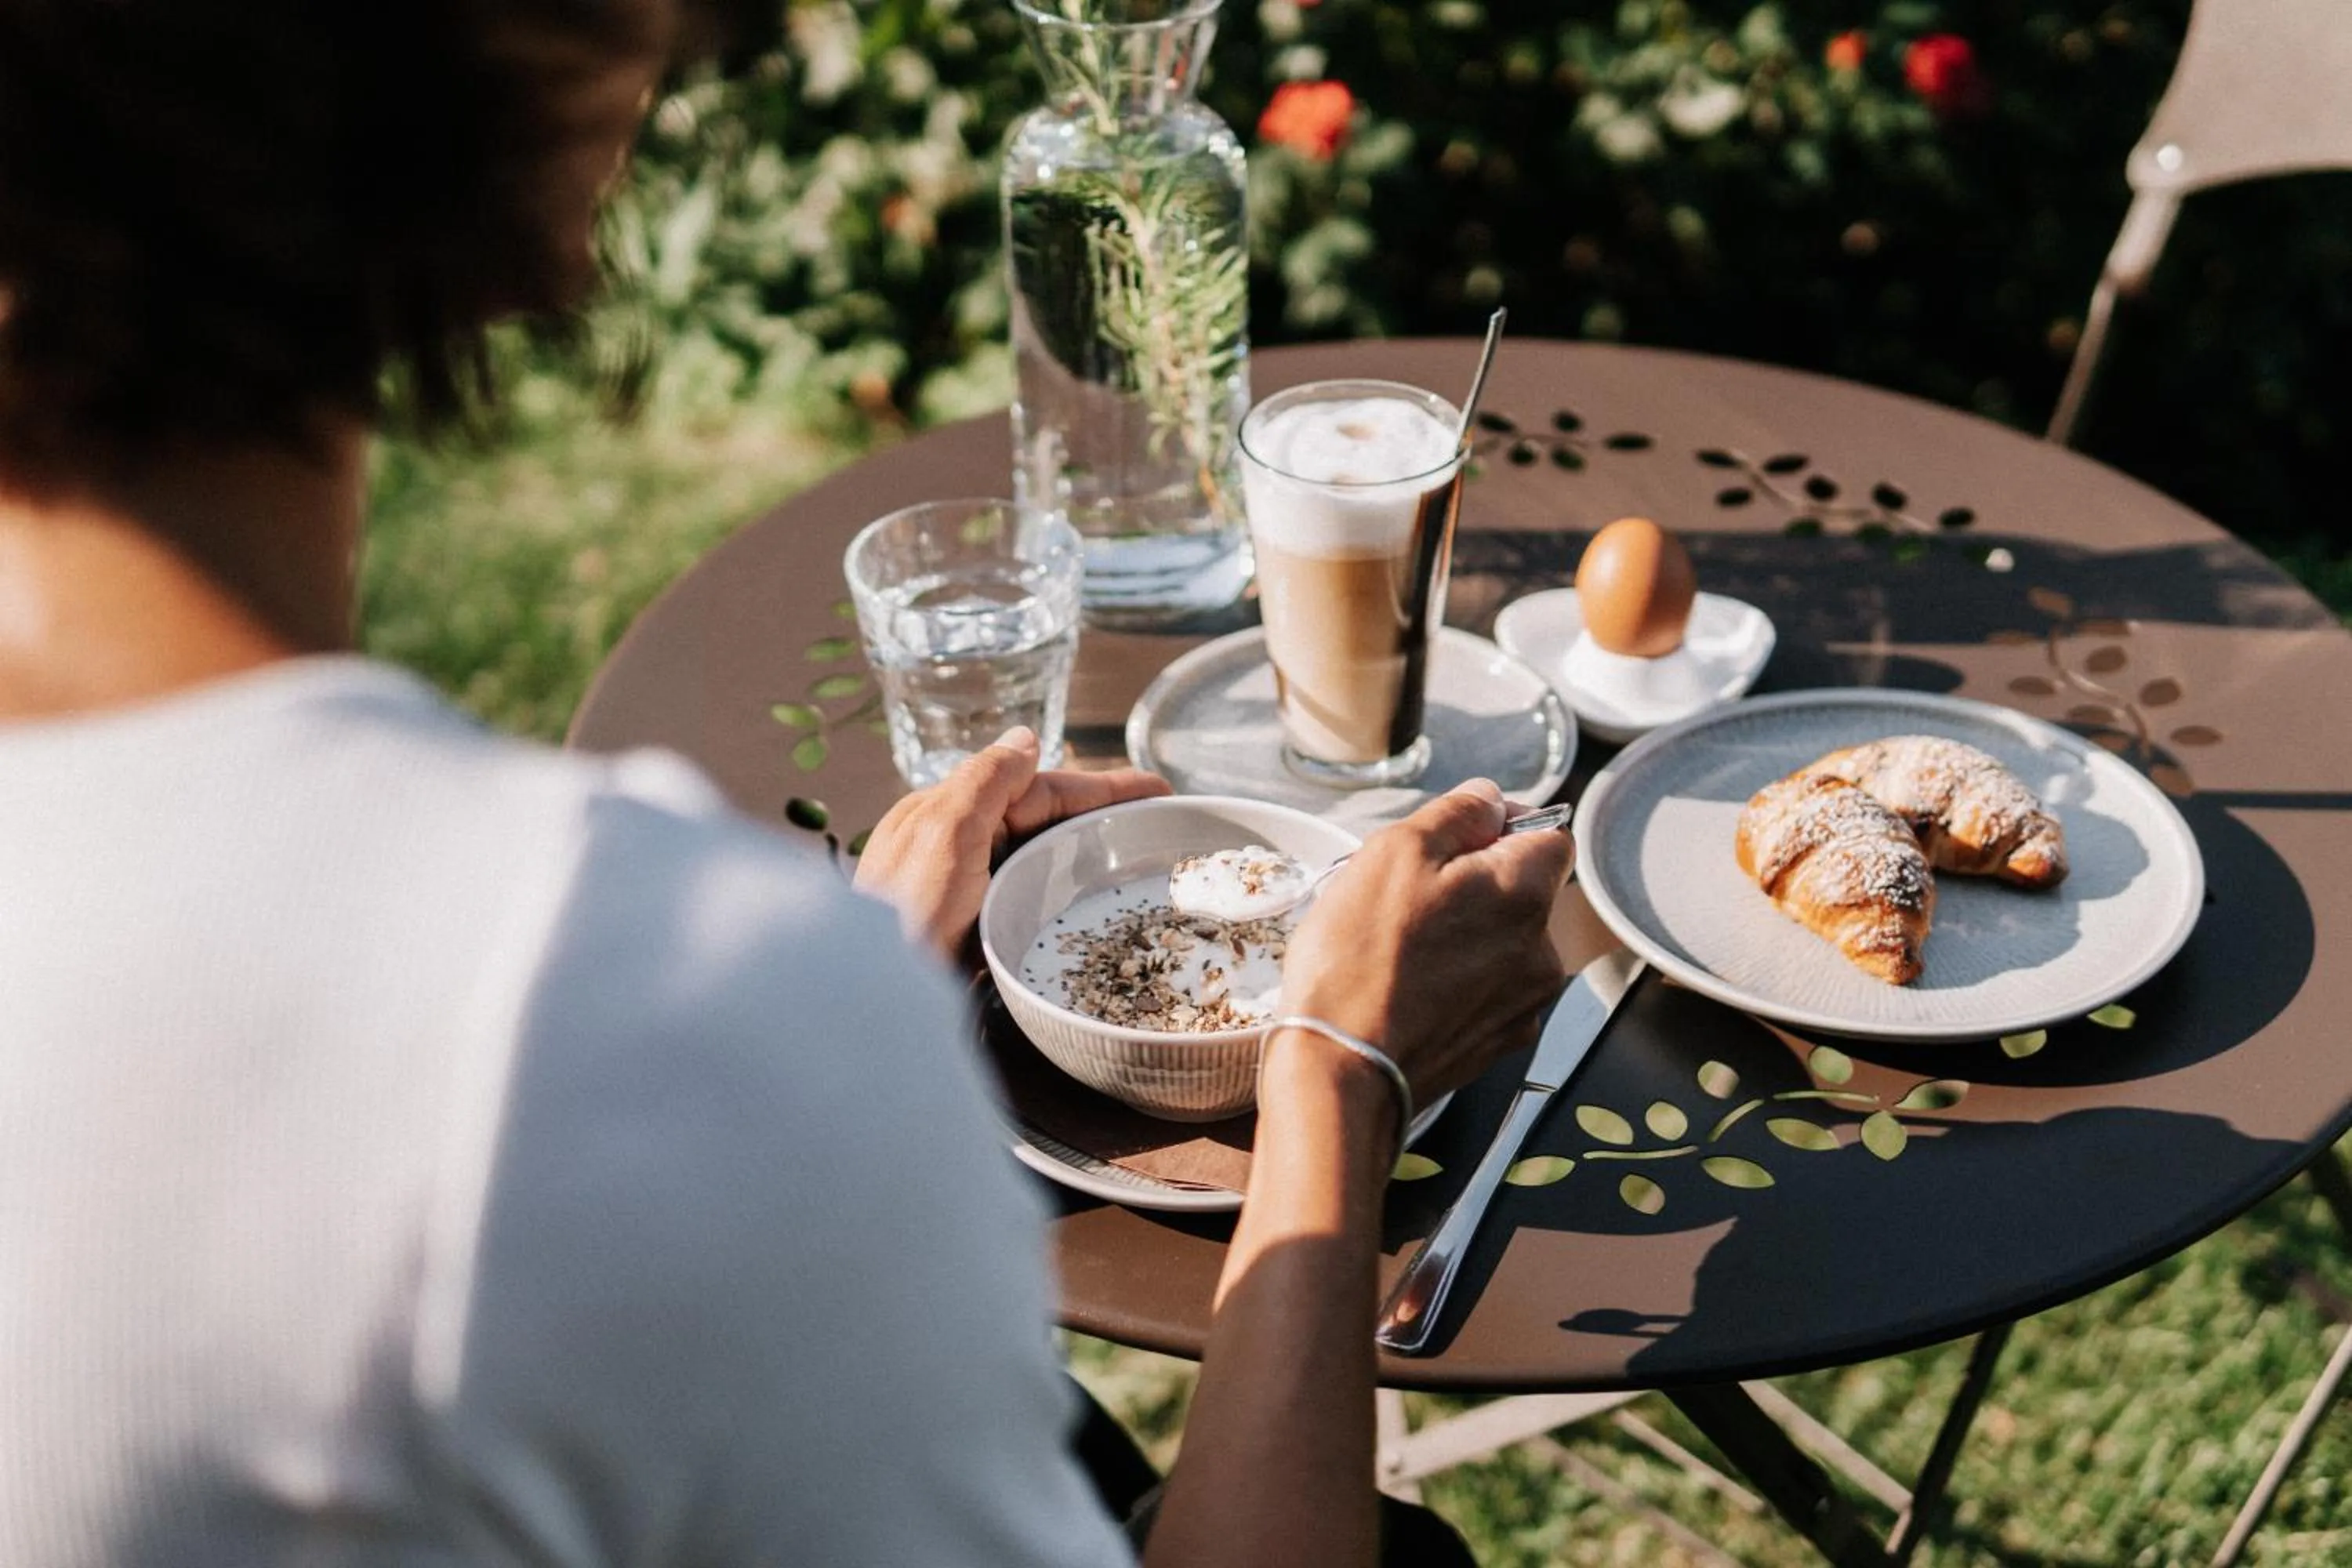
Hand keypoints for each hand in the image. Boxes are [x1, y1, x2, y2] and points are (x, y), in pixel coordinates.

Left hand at [854, 727, 1170, 960]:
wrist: (869, 1004)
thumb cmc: (903, 921)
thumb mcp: (943, 836)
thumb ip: (985, 782)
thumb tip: (1025, 738)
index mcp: (947, 816)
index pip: (1039, 788)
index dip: (1101, 787)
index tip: (1156, 789)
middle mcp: (955, 849)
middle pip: (1044, 822)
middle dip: (1101, 818)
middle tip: (1161, 825)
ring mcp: (965, 896)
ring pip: (1040, 863)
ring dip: (1087, 859)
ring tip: (1141, 864)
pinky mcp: (972, 937)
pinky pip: (1030, 904)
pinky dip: (1065, 899)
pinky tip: (1092, 911)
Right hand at [1273, 780, 1572, 1114]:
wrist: (1340, 1067)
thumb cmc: (1360, 958)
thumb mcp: (1395, 851)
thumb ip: (1456, 814)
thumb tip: (1490, 800)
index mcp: (1526, 893)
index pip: (1550, 833)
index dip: (1504, 825)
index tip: (1456, 836)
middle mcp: (1542, 950)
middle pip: (1524, 890)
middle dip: (1475, 882)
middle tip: (1408, 894)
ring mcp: (1524, 1002)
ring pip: (1503, 941)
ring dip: (1465, 931)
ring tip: (1401, 945)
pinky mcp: (1498, 1042)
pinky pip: (1488, 988)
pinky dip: (1458, 978)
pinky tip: (1409, 985)